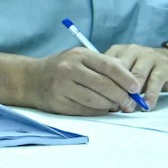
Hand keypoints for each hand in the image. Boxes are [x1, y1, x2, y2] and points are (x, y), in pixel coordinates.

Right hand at [22, 46, 143, 114]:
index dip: (126, 79)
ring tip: (116, 106)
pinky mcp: (58, 102)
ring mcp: (61, 86)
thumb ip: (104, 66)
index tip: (136, 88)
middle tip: (130, 102)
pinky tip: (102, 109)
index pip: (109, 66)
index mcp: (78, 55)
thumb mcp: (80, 59)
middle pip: (105, 86)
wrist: (30, 79)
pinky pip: (86, 110)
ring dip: (111, 106)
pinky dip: (99, 112)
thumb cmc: (63, 68)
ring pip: (96, 100)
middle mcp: (68, 69)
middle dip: (122, 96)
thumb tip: (131, 82)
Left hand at [106, 42, 167, 106]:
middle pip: (120, 70)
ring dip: (132, 94)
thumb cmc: (144, 70)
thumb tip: (107, 104)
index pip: (105, 66)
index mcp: (118, 50)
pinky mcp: (164, 65)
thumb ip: (116, 83)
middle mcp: (132, 50)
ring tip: (128, 108)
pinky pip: (154, 81)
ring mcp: (149, 56)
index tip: (101, 99)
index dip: (102, 83)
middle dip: (116, 90)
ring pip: (136, 76)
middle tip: (114, 106)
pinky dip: (150, 95)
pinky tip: (146, 105)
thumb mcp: (127, 72)